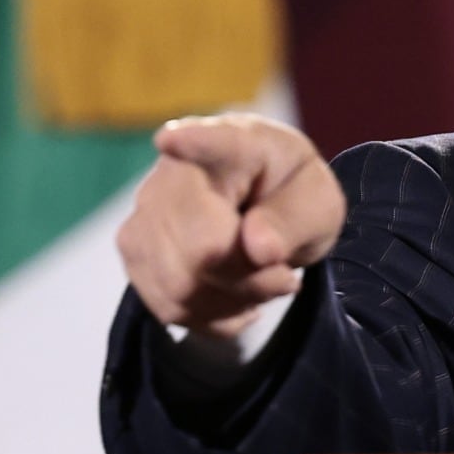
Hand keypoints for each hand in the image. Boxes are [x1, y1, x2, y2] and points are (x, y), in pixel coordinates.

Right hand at [117, 114, 346, 337]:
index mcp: (234, 144)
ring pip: (180, 288)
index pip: (208, 141)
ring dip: (233, 300)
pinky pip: (169, 307)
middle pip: (199, 252)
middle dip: (250, 279)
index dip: (189, 141)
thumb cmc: (291, 196)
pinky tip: (234, 294)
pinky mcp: (135, 252)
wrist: (265, 210)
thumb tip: (258, 248)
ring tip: (261, 280)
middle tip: (284, 274)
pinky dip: (212, 315)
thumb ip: (295, 220)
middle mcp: (176, 173)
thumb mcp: (319, 203)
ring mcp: (145, 212)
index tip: (171, 138)